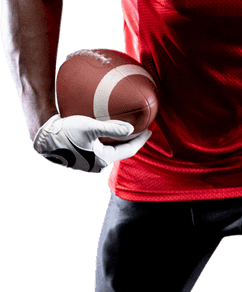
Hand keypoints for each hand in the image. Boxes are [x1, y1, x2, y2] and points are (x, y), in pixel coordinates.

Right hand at [32, 113, 151, 172]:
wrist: (42, 136)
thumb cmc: (65, 131)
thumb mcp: (90, 127)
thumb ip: (112, 128)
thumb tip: (131, 130)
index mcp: (102, 159)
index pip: (129, 151)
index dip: (141, 140)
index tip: (150, 130)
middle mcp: (95, 165)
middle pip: (120, 152)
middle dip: (130, 142)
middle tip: (139, 129)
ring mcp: (86, 163)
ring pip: (108, 151)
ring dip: (117, 142)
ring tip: (124, 131)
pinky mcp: (78, 158)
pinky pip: (98, 150)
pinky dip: (105, 142)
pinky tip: (105, 133)